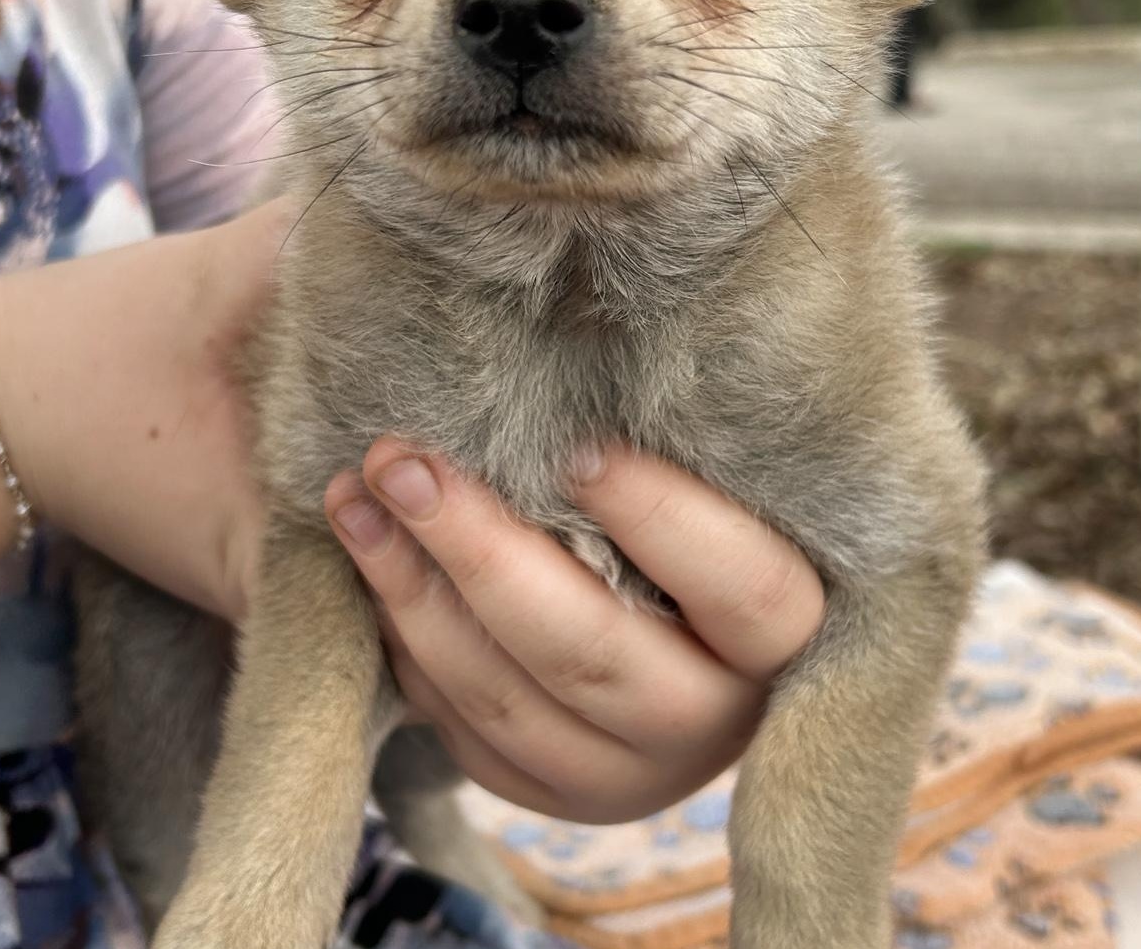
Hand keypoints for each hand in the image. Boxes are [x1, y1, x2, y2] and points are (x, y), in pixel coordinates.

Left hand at [326, 443, 824, 824]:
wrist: (697, 660)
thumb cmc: (711, 531)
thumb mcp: (730, 495)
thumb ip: (684, 452)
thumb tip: (581, 349)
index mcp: (785, 641)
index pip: (738, 583)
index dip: (658, 515)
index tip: (574, 446)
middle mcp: (712, 722)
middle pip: (589, 647)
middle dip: (478, 548)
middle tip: (401, 460)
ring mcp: (625, 775)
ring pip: (504, 697)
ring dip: (412, 591)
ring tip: (355, 497)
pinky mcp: (550, 791)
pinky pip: (462, 729)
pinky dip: (405, 644)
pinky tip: (370, 564)